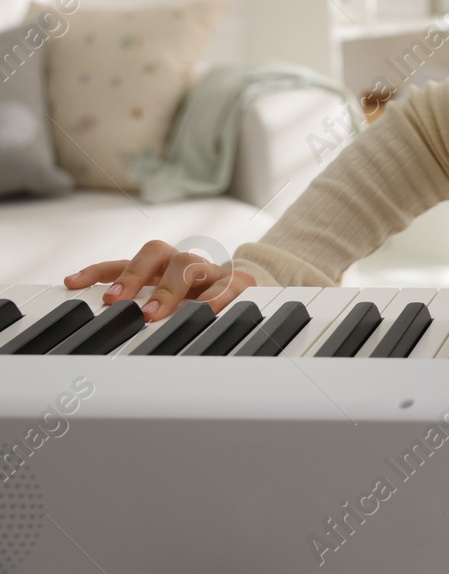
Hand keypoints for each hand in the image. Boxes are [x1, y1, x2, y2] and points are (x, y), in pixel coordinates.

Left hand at [63, 239, 256, 321]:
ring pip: (187, 265)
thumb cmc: (200, 302)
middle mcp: (181, 263)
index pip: (124, 262)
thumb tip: (100, 322)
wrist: (250, 296)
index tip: (73, 284)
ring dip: (167, 290)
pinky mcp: (238, 282)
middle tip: (115, 300)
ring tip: (152, 315)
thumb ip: (140, 307)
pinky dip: (214, 299)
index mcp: (160, 267)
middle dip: (132, 275)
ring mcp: (209, 271)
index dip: (98, 271)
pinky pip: (226, 285)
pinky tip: (203, 314)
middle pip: (155, 252)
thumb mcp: (168, 304)